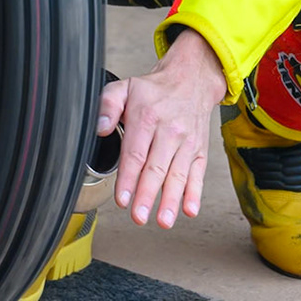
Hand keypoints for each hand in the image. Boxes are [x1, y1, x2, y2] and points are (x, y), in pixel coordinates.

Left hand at [99, 28, 225, 228]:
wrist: (192, 79)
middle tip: (138, 216)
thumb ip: (108, 105)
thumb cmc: (154, 91)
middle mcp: (170, 131)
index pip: (136, 153)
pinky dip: (195, 193)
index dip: (128, 178)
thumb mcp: (125, 87)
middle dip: (147, 195)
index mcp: (147, 117)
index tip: (122, 199)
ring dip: (170, 200)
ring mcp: (187, 143)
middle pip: (156, 168)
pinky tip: (190, 209)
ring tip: (163, 220)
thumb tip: (100, 127)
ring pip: (177, 175)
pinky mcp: (199, 151)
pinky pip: (198, 174)